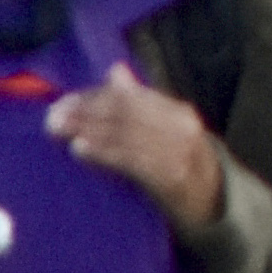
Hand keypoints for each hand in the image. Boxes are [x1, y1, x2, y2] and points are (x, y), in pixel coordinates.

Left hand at [49, 72, 225, 233]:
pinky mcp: (171, 178)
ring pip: (125, 135)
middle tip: (53, 117)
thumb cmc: (184, 163)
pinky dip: (102, 153)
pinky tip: (80, 150)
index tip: (66, 102)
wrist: (217, 202)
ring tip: (59, 131)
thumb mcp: (169, 128)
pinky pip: (130, 161)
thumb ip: (143, 101)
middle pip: (125, 113)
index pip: (131, 96)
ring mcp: (178, 153)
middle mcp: (181, 128)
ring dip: (87, 131)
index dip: (95, 97)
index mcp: (178, 112)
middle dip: (85, 113)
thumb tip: (116, 70)